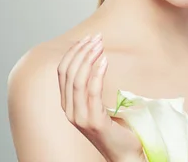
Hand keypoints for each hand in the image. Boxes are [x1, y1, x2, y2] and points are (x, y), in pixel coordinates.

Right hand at [57, 34, 144, 161]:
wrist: (124, 152)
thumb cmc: (115, 127)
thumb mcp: (99, 105)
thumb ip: (92, 88)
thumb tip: (98, 60)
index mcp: (68, 105)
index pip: (62, 72)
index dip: (73, 53)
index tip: (87, 38)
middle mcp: (70, 111)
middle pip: (68, 73)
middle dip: (81, 51)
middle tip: (96, 38)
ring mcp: (80, 117)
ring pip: (78, 80)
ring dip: (89, 58)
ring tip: (100, 45)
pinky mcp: (93, 122)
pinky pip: (92, 92)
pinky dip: (98, 73)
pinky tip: (105, 61)